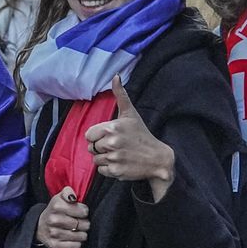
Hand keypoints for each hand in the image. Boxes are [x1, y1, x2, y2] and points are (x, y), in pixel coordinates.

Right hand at [35, 186, 89, 247]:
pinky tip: (73, 239)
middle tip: (79, 223)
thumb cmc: (56, 211)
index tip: (81, 212)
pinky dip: (77, 243)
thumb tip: (73, 197)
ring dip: (82, 234)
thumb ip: (68, 192)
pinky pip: (76, 246)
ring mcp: (54, 233)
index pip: (84, 211)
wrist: (40, 226)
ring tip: (76, 231)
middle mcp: (54, 219)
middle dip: (85, 224)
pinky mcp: (54, 244)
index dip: (84, 212)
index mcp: (57, 205)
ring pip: (82, 236)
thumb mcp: (59, 198)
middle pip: (84, 224)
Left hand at [86, 76, 175, 199]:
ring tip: (118, 154)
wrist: (158, 158)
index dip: (97, 136)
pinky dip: (108, 169)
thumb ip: (120, 95)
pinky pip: (101, 171)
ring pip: (96, 160)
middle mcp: (112, 143)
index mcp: (112, 127)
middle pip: (91, 148)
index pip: (89, 135)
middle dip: (101, 147)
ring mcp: (114, 158)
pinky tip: (120, 163)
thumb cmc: (141, 134)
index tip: (108, 136)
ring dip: (104, 158)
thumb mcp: (130, 114)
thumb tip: (115, 75)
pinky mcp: (116, 172)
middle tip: (116, 146)